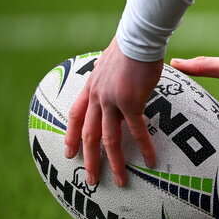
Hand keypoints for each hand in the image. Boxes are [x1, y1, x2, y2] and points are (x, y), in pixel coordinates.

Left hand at [64, 38, 160, 185]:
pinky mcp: (130, 102)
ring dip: (113, 162)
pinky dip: (144, 147)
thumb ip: (113, 77)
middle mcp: (97, 97)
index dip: (71, 136)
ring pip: (108, 139)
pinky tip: (150, 161)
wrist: (138, 38)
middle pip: (88, 135)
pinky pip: (136, 130)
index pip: (75, 116)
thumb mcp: (113, 62)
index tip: (68, 153)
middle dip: (89, 160)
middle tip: (90, 180)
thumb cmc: (132, 46)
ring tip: (119, 180)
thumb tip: (123, 82)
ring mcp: (112, 101)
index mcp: (92, 87)